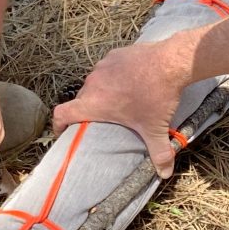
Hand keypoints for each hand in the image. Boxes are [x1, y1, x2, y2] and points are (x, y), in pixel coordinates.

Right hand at [52, 29, 203, 177]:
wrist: (170, 62)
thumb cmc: (157, 97)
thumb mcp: (155, 128)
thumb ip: (159, 154)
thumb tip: (165, 174)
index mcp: (94, 103)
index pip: (61, 114)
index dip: (58, 125)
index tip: (63, 132)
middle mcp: (93, 83)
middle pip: (80, 100)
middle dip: (87, 111)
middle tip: (99, 121)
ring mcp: (102, 66)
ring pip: (94, 83)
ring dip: (101, 93)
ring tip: (117, 101)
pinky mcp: (114, 55)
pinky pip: (107, 69)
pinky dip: (113, 77)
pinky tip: (129, 82)